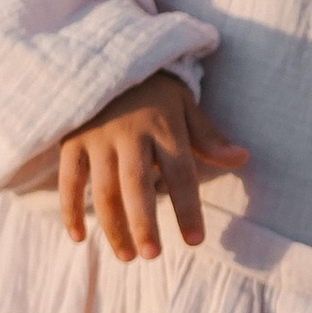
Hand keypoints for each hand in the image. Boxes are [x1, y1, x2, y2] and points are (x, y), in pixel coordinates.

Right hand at [57, 72, 248, 261]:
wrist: (106, 56)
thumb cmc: (154, 91)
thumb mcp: (184, 106)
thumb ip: (209, 138)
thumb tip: (242, 158)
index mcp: (163, 127)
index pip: (180, 174)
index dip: (188, 208)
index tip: (195, 240)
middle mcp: (129, 134)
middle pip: (137, 185)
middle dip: (144, 223)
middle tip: (152, 255)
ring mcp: (97, 138)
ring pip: (103, 189)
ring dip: (113, 225)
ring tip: (127, 256)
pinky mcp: (72, 141)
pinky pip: (68, 181)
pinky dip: (70, 210)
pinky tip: (79, 238)